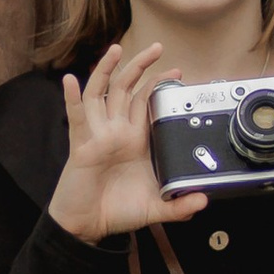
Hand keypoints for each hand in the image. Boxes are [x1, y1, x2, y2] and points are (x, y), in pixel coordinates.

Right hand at [48, 37, 206, 243]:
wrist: (89, 226)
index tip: (177, 72)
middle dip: (139, 67)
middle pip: (126, 89)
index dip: (159, 85)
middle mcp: (116, 132)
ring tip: (115, 49)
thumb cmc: (117, 211)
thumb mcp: (154, 209)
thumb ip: (179, 207)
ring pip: (100, 94)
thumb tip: (203, 202)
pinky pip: (75, 118)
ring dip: (106, 70)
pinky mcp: (80, 146)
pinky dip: (71, 98)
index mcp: (135, 140)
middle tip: (157, 47)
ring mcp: (97, 135)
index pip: (147, 103)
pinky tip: (69, 81)